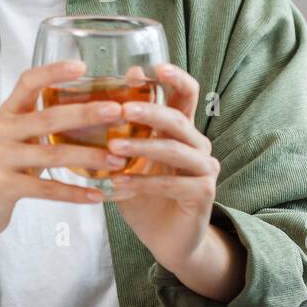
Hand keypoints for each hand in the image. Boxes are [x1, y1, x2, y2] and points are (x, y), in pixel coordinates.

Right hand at [0, 59, 128, 239]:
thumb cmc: (2, 168)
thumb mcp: (16, 139)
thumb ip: (41, 124)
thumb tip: (93, 111)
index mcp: (7, 114)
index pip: (28, 82)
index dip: (53, 71)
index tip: (82, 66)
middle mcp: (1, 132)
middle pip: (48, 118)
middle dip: (86, 113)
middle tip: (117, 111)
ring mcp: (0, 159)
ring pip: (52, 155)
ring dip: (89, 157)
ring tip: (118, 160)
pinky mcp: (4, 187)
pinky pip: (46, 189)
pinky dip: (75, 193)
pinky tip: (97, 195)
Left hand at [108, 62, 220, 268]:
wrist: (166, 240)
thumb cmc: (144, 194)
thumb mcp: (129, 159)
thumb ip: (122, 128)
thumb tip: (100, 95)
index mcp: (182, 129)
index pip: (187, 94)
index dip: (176, 78)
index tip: (156, 67)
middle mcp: (198, 145)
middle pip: (179, 120)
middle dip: (151, 112)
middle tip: (123, 109)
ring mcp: (205, 170)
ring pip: (176, 150)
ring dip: (144, 146)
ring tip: (114, 146)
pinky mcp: (204, 194)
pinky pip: (173, 184)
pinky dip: (143, 183)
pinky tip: (118, 184)